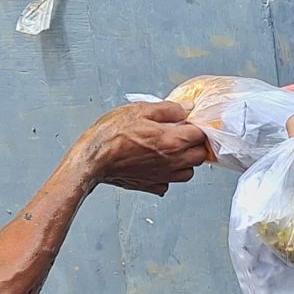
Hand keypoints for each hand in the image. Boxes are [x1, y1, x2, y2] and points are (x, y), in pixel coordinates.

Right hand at [79, 102, 209, 194]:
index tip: (187, 122)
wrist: (93, 159)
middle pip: (200, 156)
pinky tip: (157, 165)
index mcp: (173, 141)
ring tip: (172, 150)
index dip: (196, 126)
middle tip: (182, 134)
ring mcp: (162, 176)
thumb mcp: (140, 110)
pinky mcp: (150, 186)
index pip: (201, 135)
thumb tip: (186, 108)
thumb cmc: (111, 135)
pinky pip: (168, 183)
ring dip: (185, 161)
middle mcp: (172, 161)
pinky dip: (167, 175)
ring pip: (188, 172)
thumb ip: (168, 109)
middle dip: (195, 144)